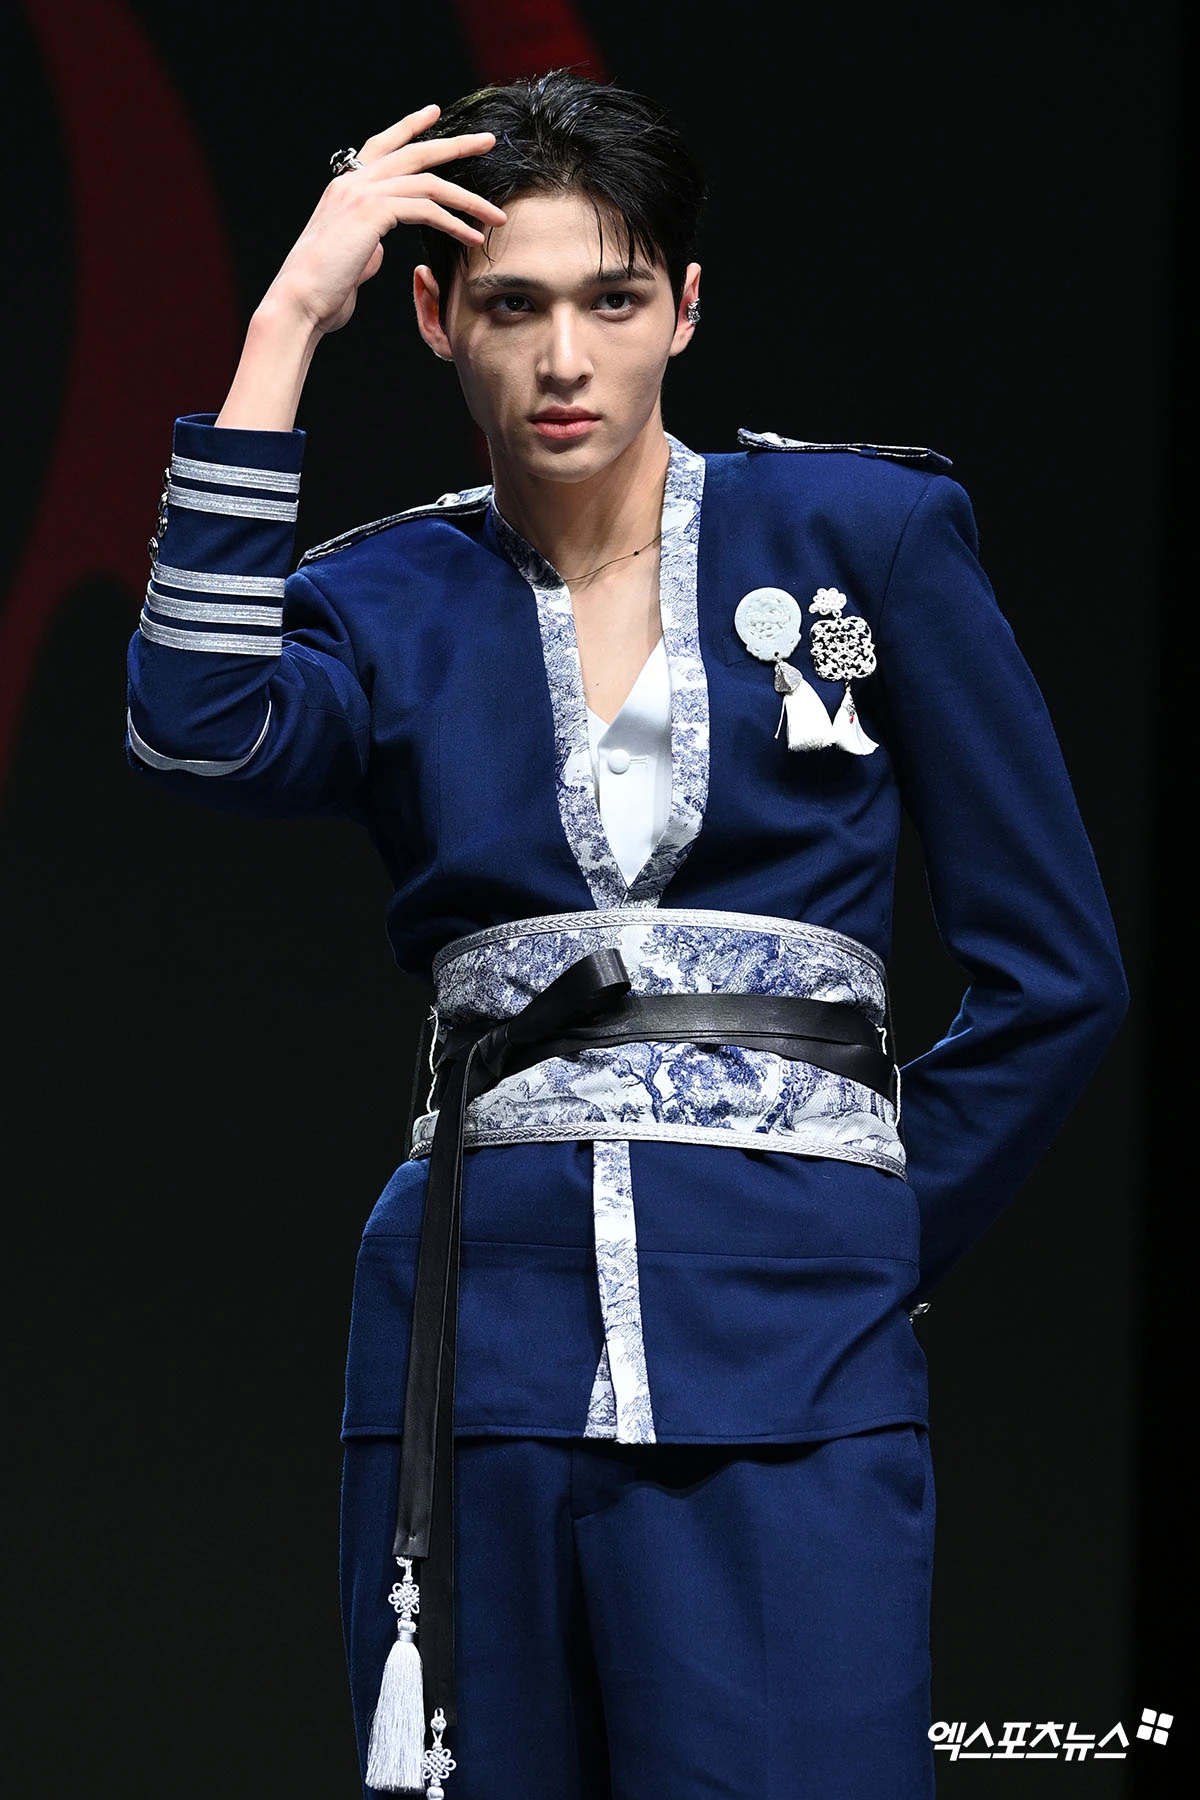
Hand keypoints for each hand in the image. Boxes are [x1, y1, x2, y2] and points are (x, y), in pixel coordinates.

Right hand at [264, 104, 504, 335]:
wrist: (299, 300)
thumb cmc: (324, 289)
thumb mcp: (353, 257)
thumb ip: (370, 242)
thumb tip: (381, 246)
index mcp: (346, 186)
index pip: (383, 144)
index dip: (410, 126)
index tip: (435, 112)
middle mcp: (353, 182)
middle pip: (414, 152)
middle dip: (456, 145)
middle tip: (488, 141)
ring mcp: (362, 193)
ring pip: (428, 182)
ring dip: (469, 200)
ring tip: (497, 216)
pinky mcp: (373, 213)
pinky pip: (425, 209)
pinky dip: (454, 223)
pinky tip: (474, 238)